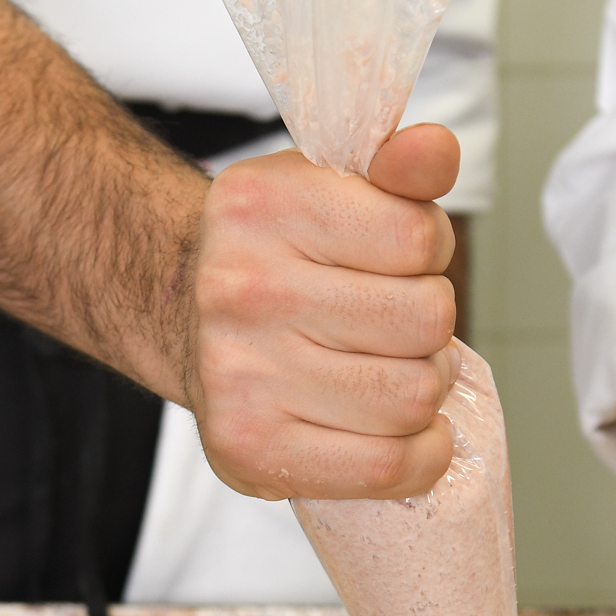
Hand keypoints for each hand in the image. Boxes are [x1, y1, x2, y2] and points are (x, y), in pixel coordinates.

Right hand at [189, 124, 463, 500]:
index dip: (428, 250)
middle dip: (428, 324)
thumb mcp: (332, 184)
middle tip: (391, 324)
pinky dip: (417, 454)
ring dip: (421, 387)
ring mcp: (241, 375)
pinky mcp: (250, 449)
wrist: (181, 310)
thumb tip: (434, 150)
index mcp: (266, 205)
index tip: (398, 258)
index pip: (419, 236)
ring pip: (414, 396)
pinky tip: (399, 430)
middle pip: (426, 321)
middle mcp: (243, 289)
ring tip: (385, 370)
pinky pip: (387, 466)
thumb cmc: (278, 252)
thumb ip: (399, 166)